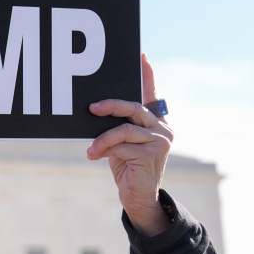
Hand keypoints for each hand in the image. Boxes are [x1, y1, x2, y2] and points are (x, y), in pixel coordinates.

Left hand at [86, 54, 173, 235]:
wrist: (138, 198)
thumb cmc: (127, 168)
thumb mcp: (121, 143)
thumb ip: (118, 126)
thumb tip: (97, 108)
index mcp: (155, 122)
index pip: (151, 94)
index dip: (147, 75)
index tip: (141, 55)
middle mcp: (162, 128)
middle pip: (134, 106)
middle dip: (110, 105)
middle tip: (91, 108)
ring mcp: (160, 140)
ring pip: (124, 128)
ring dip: (102, 138)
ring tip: (90, 150)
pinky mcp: (152, 153)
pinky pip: (122, 144)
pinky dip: (105, 149)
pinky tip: (96, 157)